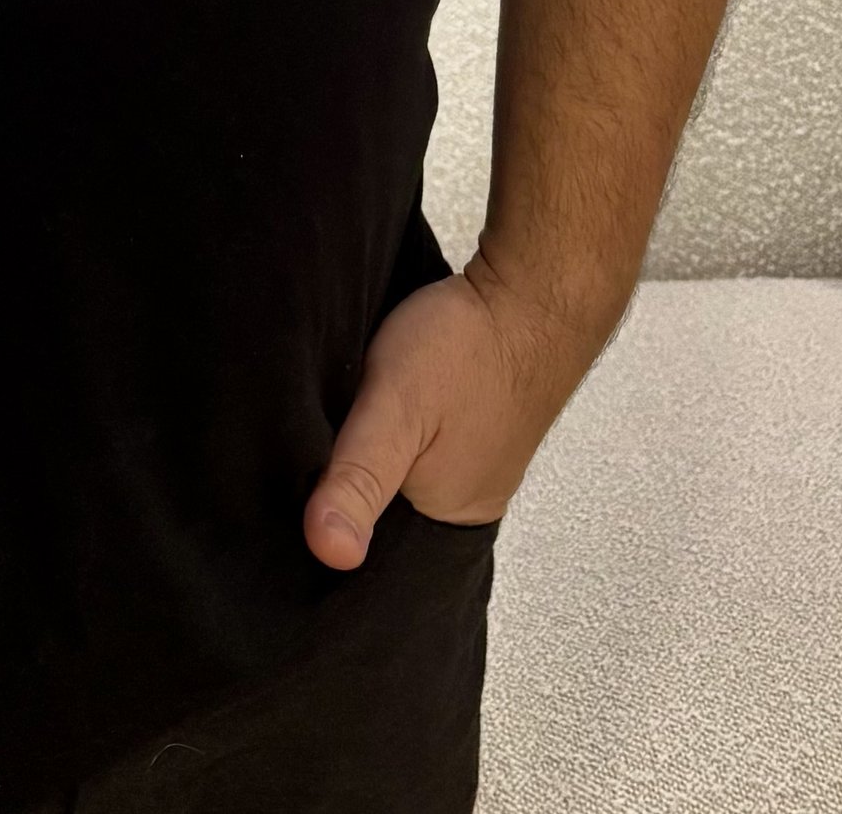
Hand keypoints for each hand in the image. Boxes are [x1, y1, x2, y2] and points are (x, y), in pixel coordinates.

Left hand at [302, 255, 614, 568]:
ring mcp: (478, 456)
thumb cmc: (470, 344)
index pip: (371, 539)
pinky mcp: (478, 418)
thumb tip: (328, 553)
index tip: (308, 467)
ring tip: (355, 402)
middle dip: (353, 469)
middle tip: (333, 418)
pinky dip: (404, 414)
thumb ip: (358, 479)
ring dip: (377, 436)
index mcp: (449, 518)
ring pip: (406, 462)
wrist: (534, 288)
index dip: (334, 505)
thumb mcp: (393, 412)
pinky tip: (388, 390)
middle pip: (387, 500)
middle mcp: (468, 497)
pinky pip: (427, 431)